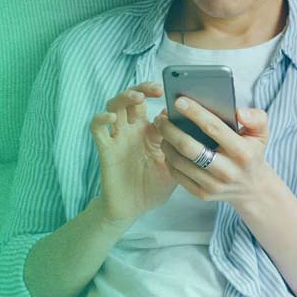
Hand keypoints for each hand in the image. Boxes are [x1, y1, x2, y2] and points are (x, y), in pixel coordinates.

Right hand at [89, 82, 174, 224]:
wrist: (134, 208)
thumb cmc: (154, 186)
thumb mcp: (175, 164)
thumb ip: (183, 147)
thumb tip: (198, 129)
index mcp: (148, 131)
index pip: (150, 104)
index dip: (159, 95)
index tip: (177, 93)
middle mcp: (132, 130)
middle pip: (131, 98)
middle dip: (142, 88)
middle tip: (157, 88)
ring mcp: (117, 138)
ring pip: (113, 106)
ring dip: (123, 97)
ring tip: (137, 97)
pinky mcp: (105, 149)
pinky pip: (97, 129)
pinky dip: (101, 119)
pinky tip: (111, 117)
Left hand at [151, 99, 278, 212]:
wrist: (253, 188)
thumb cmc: (252, 153)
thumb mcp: (261, 133)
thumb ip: (256, 118)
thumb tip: (239, 112)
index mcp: (243, 153)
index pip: (214, 128)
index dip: (194, 113)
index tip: (179, 101)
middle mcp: (228, 171)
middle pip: (190, 147)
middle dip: (170, 129)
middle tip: (161, 117)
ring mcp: (214, 185)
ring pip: (180, 162)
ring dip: (166, 143)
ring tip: (162, 130)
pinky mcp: (203, 194)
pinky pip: (177, 175)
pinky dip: (168, 159)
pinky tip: (167, 147)